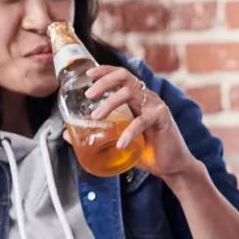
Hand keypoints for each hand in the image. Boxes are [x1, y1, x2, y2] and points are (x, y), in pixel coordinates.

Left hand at [84, 66, 197, 182]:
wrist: (171, 167)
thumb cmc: (147, 152)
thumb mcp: (117, 141)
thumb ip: (96, 135)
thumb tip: (66, 134)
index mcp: (137, 98)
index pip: (121, 75)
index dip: (104, 71)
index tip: (88, 74)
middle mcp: (147, 97)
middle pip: (124, 76)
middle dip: (103, 81)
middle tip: (88, 95)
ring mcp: (155, 105)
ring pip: (129, 92)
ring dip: (109, 102)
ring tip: (96, 116)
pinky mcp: (162, 118)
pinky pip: (142, 120)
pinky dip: (129, 132)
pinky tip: (121, 144)